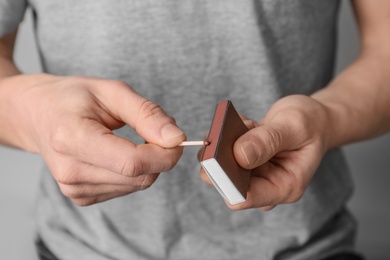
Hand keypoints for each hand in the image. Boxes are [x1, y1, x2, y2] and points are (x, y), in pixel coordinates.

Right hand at [1, 74, 184, 205]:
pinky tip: (119, 153)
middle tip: (155, 131)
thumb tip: (176, 138)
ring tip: (130, 138)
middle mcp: (70, 171)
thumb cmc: (72, 98)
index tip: (176, 138)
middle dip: (160, 156)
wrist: (37, 114)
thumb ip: (146, 114)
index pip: (132, 163)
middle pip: (139, 176)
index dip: (164, 154)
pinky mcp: (81, 197)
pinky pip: (127, 188)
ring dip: (148, 163)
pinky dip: (134, 172)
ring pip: (138, 184)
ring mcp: (74, 188)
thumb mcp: (111, 91)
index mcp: (72, 139)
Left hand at [200, 95, 329, 210]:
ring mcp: (252, 174)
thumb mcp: (295, 127)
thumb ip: (268, 140)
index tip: (218, 156)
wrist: (312, 121)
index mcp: (284, 187)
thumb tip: (239, 155)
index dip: (226, 180)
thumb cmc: (311, 125)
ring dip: (225, 142)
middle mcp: (265, 185)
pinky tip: (246, 122)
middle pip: (228, 183)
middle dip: (221, 158)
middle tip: (227, 132)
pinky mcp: (243, 161)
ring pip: (221, 166)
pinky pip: (223, 152)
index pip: (245, 197)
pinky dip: (227, 135)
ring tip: (247, 124)